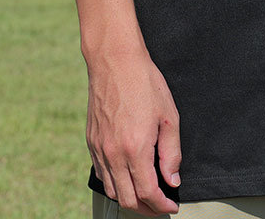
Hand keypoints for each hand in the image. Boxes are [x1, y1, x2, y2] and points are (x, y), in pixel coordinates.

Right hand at [85, 45, 181, 215]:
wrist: (115, 62)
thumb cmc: (145, 84)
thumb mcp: (169, 117)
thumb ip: (172, 153)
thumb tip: (173, 180)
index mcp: (135, 149)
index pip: (147, 193)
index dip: (162, 205)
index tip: (172, 206)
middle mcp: (113, 153)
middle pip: (127, 199)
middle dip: (146, 209)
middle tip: (161, 206)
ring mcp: (99, 148)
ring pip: (111, 190)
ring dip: (129, 199)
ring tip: (145, 196)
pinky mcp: (91, 141)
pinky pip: (101, 174)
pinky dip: (114, 184)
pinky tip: (127, 179)